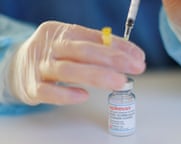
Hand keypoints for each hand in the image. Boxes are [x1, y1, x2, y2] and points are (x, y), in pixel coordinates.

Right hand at [9, 21, 144, 104]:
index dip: (118, 46)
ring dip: (98, 76)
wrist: (18, 65)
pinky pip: (49, 92)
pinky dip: (67, 94)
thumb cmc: (53, 55)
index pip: (94, 37)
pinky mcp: (32, 87)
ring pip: (69, 71)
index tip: (138, 56)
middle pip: (83, 51)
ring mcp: (40, 67)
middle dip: (113, 59)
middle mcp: (51, 47)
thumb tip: (127, 55)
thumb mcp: (72, 43)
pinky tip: (84, 95)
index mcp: (63, 32)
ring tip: (120, 82)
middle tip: (136, 67)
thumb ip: (95, 48)